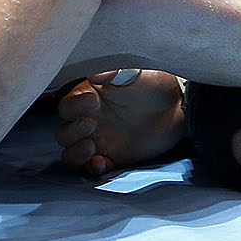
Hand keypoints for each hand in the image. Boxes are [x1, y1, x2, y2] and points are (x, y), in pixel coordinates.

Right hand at [54, 68, 186, 174]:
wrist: (177, 106)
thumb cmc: (154, 84)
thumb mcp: (136, 72)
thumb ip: (115, 73)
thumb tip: (94, 75)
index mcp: (89, 97)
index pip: (67, 105)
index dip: (74, 105)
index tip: (93, 101)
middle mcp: (89, 120)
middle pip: (63, 133)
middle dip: (72, 131)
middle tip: (92, 124)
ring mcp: (99, 140)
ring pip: (70, 152)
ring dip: (75, 153)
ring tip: (92, 147)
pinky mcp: (112, 156)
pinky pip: (91, 167)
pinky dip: (92, 168)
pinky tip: (101, 162)